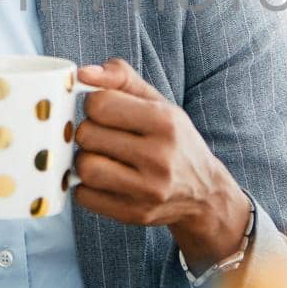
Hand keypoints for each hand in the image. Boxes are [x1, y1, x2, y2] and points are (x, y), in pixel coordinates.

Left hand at [72, 58, 250, 270]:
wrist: (204, 192)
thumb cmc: (173, 139)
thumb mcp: (157, 102)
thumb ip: (121, 78)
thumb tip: (82, 74)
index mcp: (166, 122)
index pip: (101, 104)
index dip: (94, 104)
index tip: (105, 111)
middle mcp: (159, 157)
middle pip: (88, 135)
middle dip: (88, 131)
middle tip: (102, 135)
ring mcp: (148, 190)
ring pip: (85, 167)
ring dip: (84, 160)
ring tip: (100, 157)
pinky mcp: (134, 213)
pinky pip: (85, 196)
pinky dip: (86, 186)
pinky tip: (103, 179)